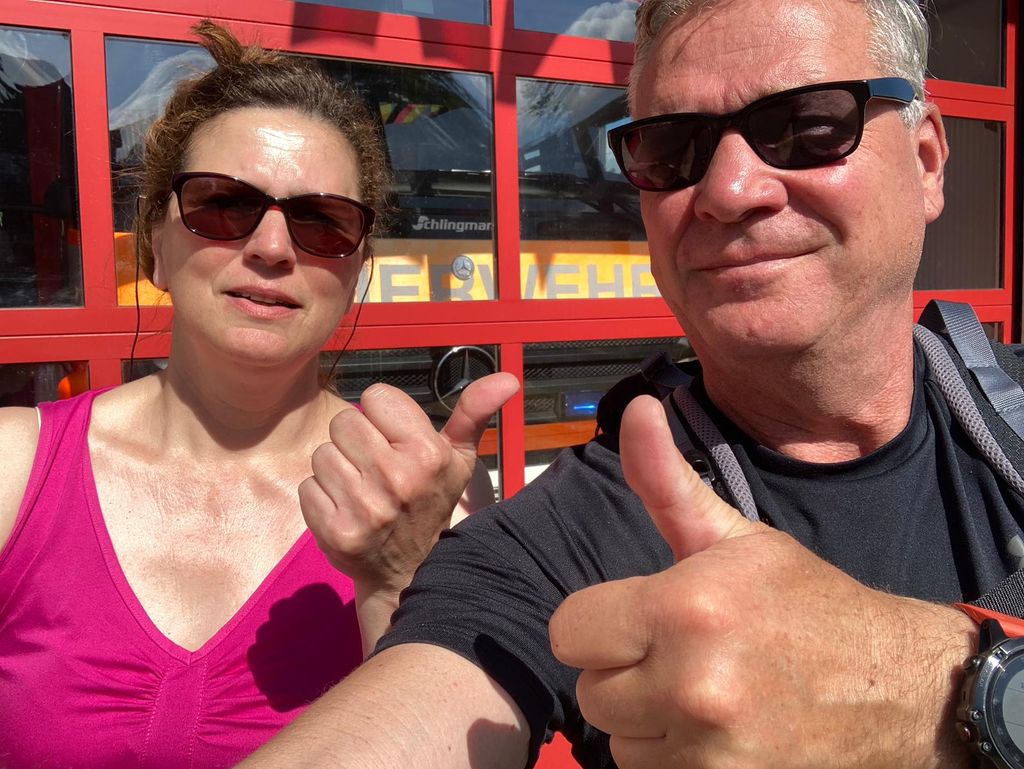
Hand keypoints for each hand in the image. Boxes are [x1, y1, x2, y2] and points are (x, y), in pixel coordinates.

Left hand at [301, 372, 518, 596]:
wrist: (411, 573)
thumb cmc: (432, 502)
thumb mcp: (460, 458)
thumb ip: (475, 412)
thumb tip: (508, 378)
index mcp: (426, 453)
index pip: (375, 396)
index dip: (382, 416)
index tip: (393, 439)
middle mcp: (396, 478)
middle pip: (343, 421)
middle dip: (356, 440)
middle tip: (375, 466)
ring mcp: (364, 507)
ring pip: (322, 454)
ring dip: (337, 469)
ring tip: (361, 488)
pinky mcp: (337, 531)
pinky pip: (309, 487)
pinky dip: (322, 497)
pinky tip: (346, 509)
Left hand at [549, 395, 975, 768]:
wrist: (894, 686)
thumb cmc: (804, 603)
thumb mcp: (734, 537)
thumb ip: (666, 481)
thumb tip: (634, 409)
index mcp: (684, 607)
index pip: (568, 631)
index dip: (599, 622)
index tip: (638, 619)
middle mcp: (691, 684)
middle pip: (591, 689)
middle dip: (623, 671)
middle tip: (678, 654)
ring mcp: (710, 751)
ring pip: (619, 738)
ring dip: (646, 720)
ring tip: (699, 692)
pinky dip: (672, 757)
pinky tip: (712, 730)